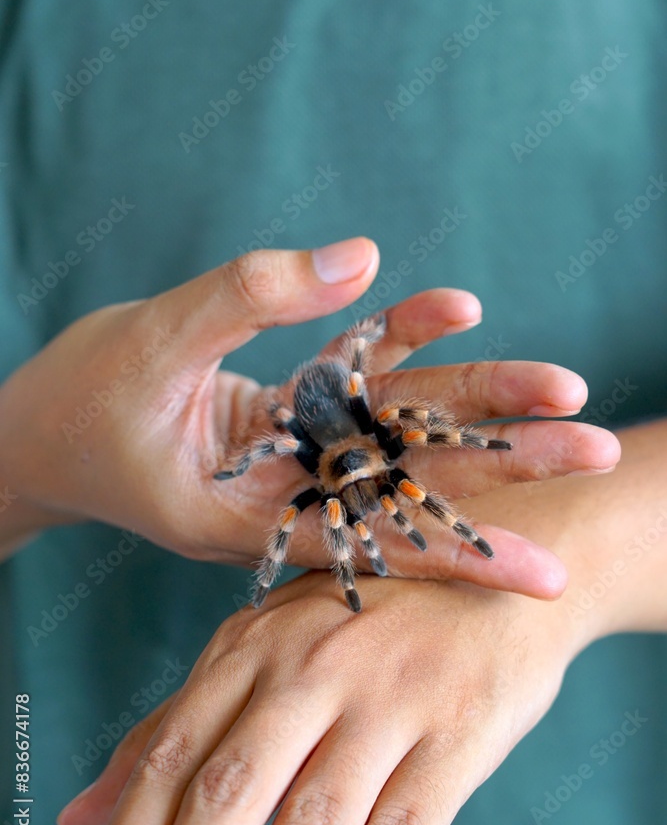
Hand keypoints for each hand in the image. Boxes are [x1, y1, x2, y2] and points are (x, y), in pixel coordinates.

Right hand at [0, 238, 617, 595]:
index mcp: (251, 513)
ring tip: (565, 390)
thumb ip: (253, 296)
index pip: (375, 538)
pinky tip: (456, 310)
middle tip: (596, 451)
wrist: (43, 426)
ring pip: (399, 424)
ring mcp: (296, 446)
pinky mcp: (292, 405)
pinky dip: (401, 340)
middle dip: (503, 465)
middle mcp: (289, 486)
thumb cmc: (80, 403)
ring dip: (479, 405)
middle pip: (411, 475)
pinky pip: (357, 373)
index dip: (461, 551)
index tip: (544, 570)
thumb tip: (365, 254)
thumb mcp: (155, 343)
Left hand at [57, 420, 666, 824]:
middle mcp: (315, 663)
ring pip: (315, 820)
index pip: (174, 750)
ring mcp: (389, 694)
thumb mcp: (267, 649)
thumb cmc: (369, 624)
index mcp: (254, 642)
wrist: (500, 581)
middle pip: (234, 787)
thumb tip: (77, 816)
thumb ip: (178, 727)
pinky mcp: (458, 729)